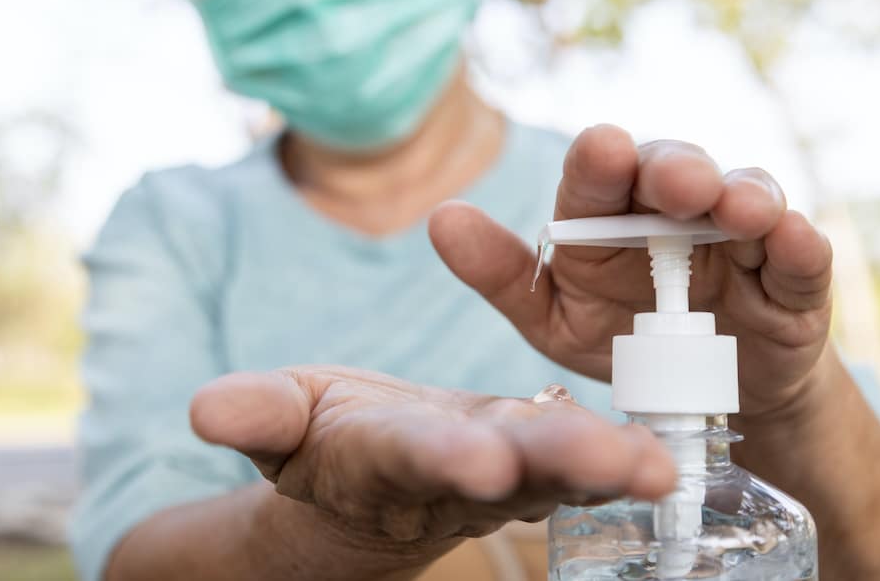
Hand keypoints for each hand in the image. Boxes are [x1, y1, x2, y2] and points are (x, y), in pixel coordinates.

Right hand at [189, 366, 674, 549]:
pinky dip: (627, 456)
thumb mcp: (284, 421)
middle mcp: (459, 471)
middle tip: (622, 465)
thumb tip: (204, 409)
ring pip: (564, 465)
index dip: (442, 457)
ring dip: (613, 464)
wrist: (377, 468)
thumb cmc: (328, 438)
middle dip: (561, 464)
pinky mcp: (540, 458)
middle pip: (514, 468)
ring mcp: (508, 470)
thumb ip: (257, 414)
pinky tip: (675, 455)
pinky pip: (588, 456)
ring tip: (664, 467)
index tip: (480, 460)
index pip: (414, 456)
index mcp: (388, 456)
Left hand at [429, 124, 832, 418]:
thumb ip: (503, 274)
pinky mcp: (789, 281)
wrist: (696, 398)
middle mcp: (671, 213)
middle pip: (673, 172)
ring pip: (743, 198)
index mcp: (608, 218)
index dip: (600, 163)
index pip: (599, 179)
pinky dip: (798, 244)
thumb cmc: (619, 340)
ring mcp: (735, 241)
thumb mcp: (553, 317)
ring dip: (741, 195)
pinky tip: (790, 236)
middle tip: (672, 182)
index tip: (600, 150)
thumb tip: (441, 218)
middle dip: (673, 170)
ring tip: (734, 206)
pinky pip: (799, 258)